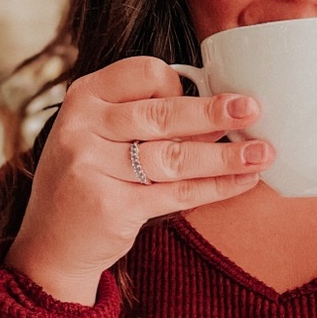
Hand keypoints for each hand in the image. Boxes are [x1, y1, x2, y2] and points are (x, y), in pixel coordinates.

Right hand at [5, 57, 274, 304]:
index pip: (144, 74)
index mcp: (83, 98)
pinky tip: (244, 181)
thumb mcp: (101, 137)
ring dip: (225, 155)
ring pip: (175, 157)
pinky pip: (178, 193)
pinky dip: (216, 187)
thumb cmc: (90, 182)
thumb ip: (145, 120)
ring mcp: (94, 168)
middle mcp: (83, 128)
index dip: (180, 85)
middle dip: (214, 113)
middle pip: (163, 115)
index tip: (208, 94)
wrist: (54, 243)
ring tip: (262, 152)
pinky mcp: (113, 206)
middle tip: (254, 109)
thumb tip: (220, 111)